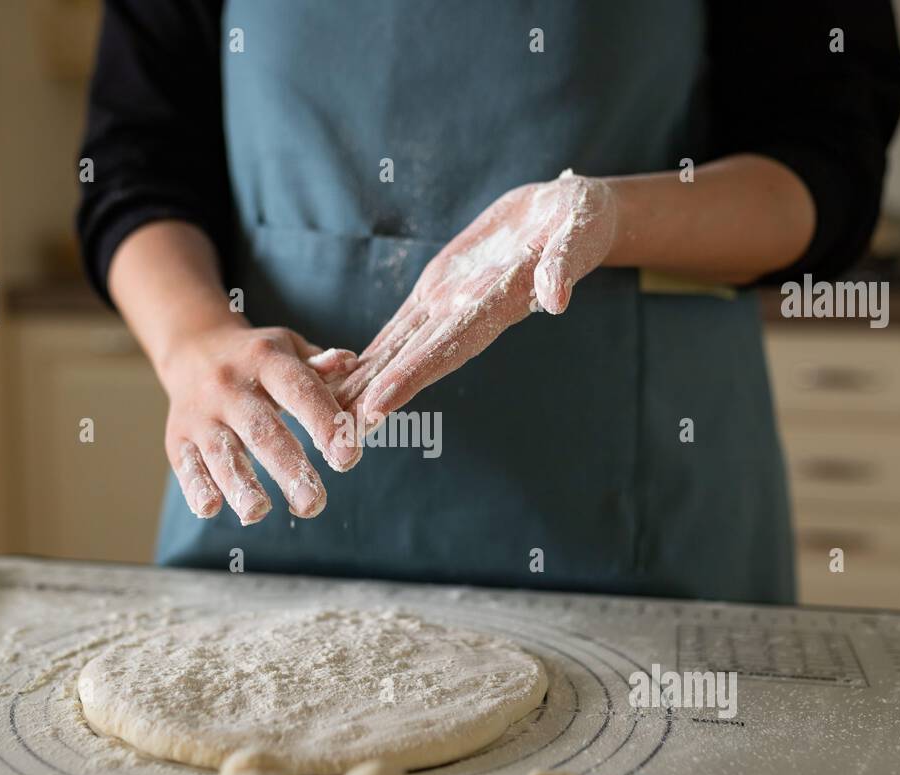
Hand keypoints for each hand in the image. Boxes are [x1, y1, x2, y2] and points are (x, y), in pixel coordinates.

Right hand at [162, 321, 358, 523]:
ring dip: (240, 484)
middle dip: (289, 468)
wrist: (193, 348)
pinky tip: (211, 509)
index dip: (324, 422)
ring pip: (221, 451)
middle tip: (314, 502)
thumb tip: (352, 363)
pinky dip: (196, 487)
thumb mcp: (289, 348)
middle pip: (261, 430)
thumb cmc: (257, 357)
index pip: (299, 390)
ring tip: (258, 512)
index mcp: (266, 360)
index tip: (348, 456)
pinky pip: (186, 464)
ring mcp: (201, 413)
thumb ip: (320, 365)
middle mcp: (230, 385)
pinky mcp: (178, 436)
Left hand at [334, 171, 616, 418]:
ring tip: (321, 415)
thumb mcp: (577, 232)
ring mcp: (446, 309)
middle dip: (372, 400)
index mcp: (495, 307)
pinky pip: (395, 329)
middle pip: (410, 365)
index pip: (446, 348)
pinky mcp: (435, 293)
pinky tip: (336, 372)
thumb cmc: (578, 222)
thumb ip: (563, 264)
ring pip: (395, 353)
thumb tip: (555, 299)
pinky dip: (367, 353)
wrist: (564, 213)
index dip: (411, 376)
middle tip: (333, 437)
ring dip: (361, 385)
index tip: (377, 406)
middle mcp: (464, 318)